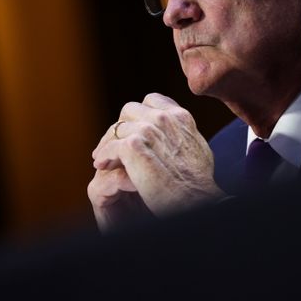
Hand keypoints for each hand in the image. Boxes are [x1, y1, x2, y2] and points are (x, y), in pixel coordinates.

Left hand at [88, 93, 224, 229]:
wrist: (196, 199)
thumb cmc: (198, 182)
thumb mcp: (196, 147)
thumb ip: (181, 134)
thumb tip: (174, 134)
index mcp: (180, 117)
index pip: (151, 101)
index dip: (138, 115)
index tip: (133, 131)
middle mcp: (164, 118)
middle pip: (130, 110)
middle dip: (120, 127)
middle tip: (113, 145)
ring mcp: (148, 130)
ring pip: (118, 128)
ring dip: (108, 143)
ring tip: (104, 159)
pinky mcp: (134, 147)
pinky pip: (112, 145)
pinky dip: (104, 155)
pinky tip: (102, 165)